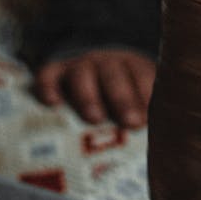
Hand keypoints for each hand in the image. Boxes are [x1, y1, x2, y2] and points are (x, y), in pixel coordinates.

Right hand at [34, 50, 155, 127]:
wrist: (87, 62)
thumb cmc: (118, 92)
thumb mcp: (136, 93)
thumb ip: (143, 110)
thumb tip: (152, 137)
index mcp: (130, 65)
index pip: (141, 75)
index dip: (146, 94)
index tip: (150, 116)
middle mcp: (104, 62)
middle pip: (113, 76)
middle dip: (123, 99)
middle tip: (131, 122)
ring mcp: (78, 65)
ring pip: (82, 76)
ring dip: (89, 97)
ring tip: (95, 119)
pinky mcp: (53, 71)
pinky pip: (47, 76)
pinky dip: (48, 87)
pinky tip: (52, 104)